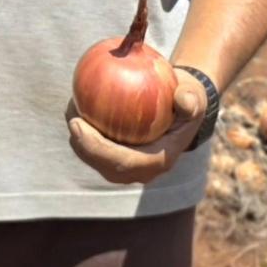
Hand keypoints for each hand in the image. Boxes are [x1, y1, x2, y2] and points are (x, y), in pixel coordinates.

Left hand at [66, 74, 207, 183]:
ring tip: (71, 111)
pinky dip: (84, 131)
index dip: (96, 149)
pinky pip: (96, 149)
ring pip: (96, 160)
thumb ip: (191, 100)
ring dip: (79, 139)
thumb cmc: (185, 100)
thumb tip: (182, 101)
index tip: (78, 124)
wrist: (183, 110)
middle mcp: (142, 170)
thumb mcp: (195, 96)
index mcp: (158, 161)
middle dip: (82, 145)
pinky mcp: (119, 158)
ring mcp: (129, 168)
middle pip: (104, 165)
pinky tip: (76, 106)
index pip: (122, 163)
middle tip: (72, 116)